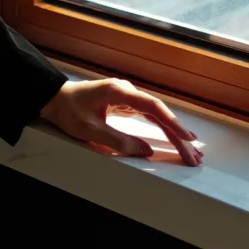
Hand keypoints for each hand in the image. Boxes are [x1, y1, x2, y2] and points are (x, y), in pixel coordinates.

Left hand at [39, 77, 202, 166]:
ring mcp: (127, 96)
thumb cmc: (68, 111)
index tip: (188, 140)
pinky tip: (176, 136)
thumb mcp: (89, 130)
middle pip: (159, 113)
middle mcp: (126, 91)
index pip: (153, 108)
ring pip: (156, 115)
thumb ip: (117, 140)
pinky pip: (149, 116)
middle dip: (178, 135)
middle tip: (194, 157)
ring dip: (173, 133)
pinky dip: (162, 128)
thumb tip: (146, 151)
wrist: (54, 98)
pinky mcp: (125, 103)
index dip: (173, 124)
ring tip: (191, 152)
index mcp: (119, 92)